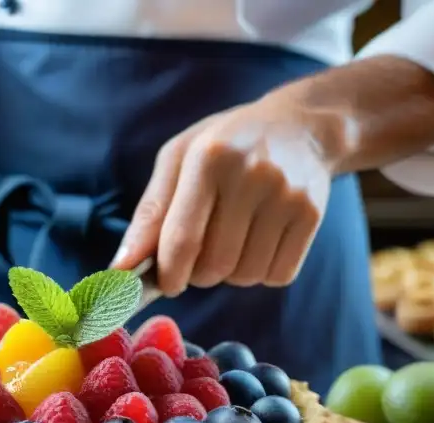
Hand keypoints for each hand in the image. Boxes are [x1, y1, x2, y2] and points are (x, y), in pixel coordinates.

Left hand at [111, 94, 332, 295]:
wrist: (301, 126)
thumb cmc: (223, 148)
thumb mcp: (178, 161)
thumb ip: (149, 214)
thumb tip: (120, 269)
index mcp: (209, 158)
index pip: (182, 239)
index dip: (169, 274)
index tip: (165, 285)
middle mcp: (252, 175)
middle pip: (214, 264)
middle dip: (198, 274)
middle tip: (198, 257)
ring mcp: (287, 195)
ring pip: (245, 275)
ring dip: (229, 274)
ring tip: (230, 242)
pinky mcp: (312, 214)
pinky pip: (278, 274)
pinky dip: (261, 273)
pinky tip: (258, 243)